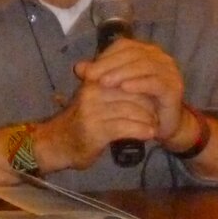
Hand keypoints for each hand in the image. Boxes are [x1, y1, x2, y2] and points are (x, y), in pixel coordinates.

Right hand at [40, 79, 159, 171]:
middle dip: (150, 103)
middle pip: (132, 92)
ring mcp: (93, 112)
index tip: (157, 96)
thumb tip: (141, 74)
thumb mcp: (94, 98)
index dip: (145, 87)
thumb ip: (113, 87)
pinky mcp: (95, 131)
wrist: (57, 144)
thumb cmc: (81, 121)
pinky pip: (125, 127)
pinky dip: (141, 130)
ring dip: (148, 118)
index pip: (127, 77)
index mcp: (93, 81)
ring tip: (157, 124)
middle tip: (160, 112)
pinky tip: (150, 134)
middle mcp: (92, 93)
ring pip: (131, 109)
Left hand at [74, 35, 186, 142]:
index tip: (87, 71)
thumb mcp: (117, 87)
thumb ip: (101, 75)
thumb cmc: (139, 102)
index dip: (105, 56)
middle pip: (133, 53)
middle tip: (92, 77)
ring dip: (123, 73)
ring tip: (105, 83)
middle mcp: (160, 57)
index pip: (124, 46)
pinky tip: (125, 88)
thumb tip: (79, 67)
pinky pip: (156, 82)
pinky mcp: (174, 87)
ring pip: (144, 66)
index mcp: (146, 52)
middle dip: (110, 65)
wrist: (162, 124)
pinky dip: (139, 84)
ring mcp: (170, 71)